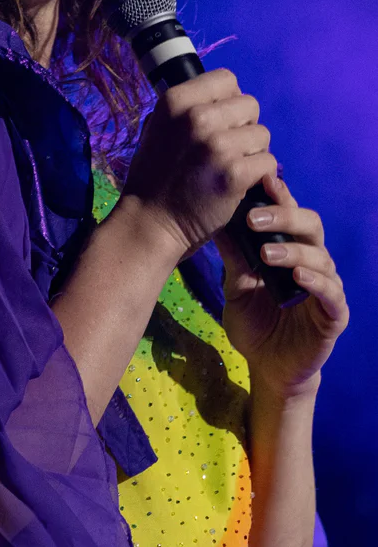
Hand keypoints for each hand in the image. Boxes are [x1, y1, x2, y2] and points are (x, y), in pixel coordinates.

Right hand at [121, 68, 277, 255]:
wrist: (150, 223)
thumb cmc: (153, 177)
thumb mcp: (156, 128)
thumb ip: (186, 109)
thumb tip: (217, 97)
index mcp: (175, 100)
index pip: (226, 79)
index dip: (229, 100)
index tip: (221, 122)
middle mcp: (196, 117)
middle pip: (250, 104)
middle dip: (244, 126)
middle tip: (228, 149)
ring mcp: (216, 146)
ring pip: (262, 134)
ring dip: (253, 151)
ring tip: (232, 167)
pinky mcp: (234, 174)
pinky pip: (268, 162)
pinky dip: (261, 175)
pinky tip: (242, 184)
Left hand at [215, 174, 348, 397]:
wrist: (267, 367)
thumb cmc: (255, 321)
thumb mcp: (235, 284)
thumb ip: (232, 254)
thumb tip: (212, 216)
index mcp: (290, 248)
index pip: (289, 213)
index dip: (279, 195)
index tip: (260, 180)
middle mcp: (312, 261)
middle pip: (310, 225)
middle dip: (284, 216)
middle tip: (253, 218)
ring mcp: (326, 287)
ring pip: (320, 256)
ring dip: (294, 251)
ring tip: (266, 253)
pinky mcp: (334, 315)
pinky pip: (332, 293)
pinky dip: (316, 282)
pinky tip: (298, 277)